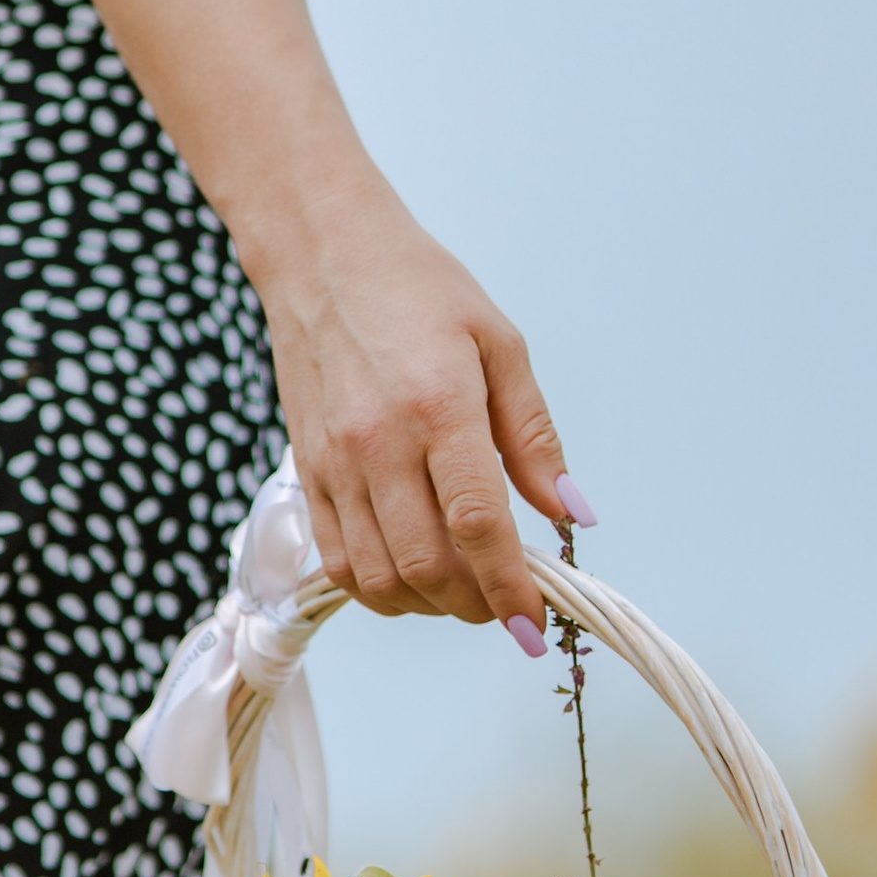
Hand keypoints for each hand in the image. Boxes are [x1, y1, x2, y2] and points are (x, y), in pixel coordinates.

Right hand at [251, 185, 592, 637]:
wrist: (321, 254)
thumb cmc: (417, 288)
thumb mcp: (499, 343)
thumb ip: (533, 436)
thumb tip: (571, 513)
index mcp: (438, 406)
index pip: (479, 525)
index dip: (513, 587)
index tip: (538, 621)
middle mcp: (378, 443)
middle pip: (428, 566)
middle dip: (477, 605)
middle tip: (508, 603)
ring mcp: (334, 462)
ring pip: (380, 579)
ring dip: (430, 605)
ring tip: (464, 588)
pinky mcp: (305, 471)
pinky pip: (338, 562)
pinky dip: (379, 589)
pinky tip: (413, 573)